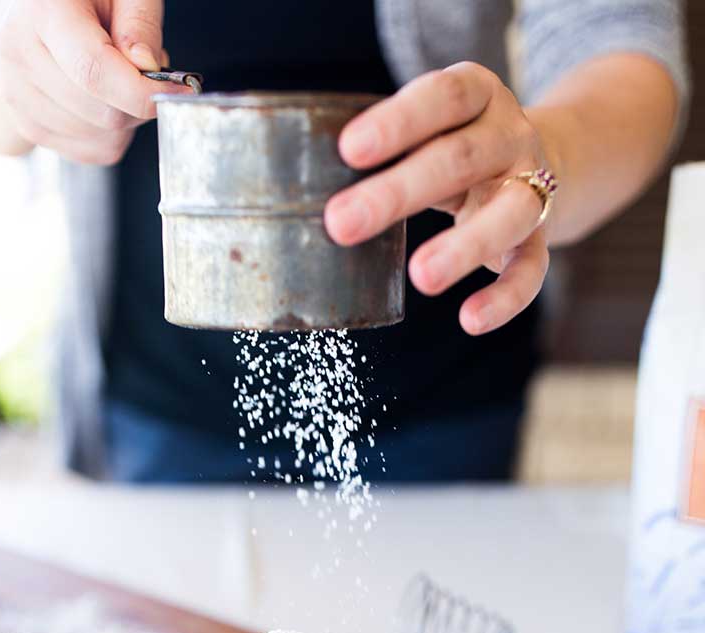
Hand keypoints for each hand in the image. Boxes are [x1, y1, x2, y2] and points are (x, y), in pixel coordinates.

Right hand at [0, 0, 184, 164]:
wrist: (43, 9)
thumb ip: (140, 21)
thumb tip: (146, 67)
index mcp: (42, 13)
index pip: (93, 72)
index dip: (141, 92)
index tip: (176, 88)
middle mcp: (19, 55)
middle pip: (103, 114)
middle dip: (138, 102)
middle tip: (141, 70)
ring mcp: (16, 95)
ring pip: (101, 138)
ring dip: (126, 119)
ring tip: (117, 78)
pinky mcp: (26, 125)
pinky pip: (91, 152)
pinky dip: (110, 135)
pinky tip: (102, 100)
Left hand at [324, 63, 551, 334]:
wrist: (543, 159)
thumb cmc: (457, 143)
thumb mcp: (431, 128)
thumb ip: (390, 148)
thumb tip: (307, 189)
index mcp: (478, 94)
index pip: (441, 98)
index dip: (397, 122)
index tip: (348, 150)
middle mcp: (510, 136)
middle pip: (460, 159)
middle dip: (398, 192)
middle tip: (341, 224)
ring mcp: (533, 186)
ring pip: (507, 215)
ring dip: (463, 247)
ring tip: (420, 277)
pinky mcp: (540, 235)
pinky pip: (530, 268)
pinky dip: (504, 298)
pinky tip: (469, 320)